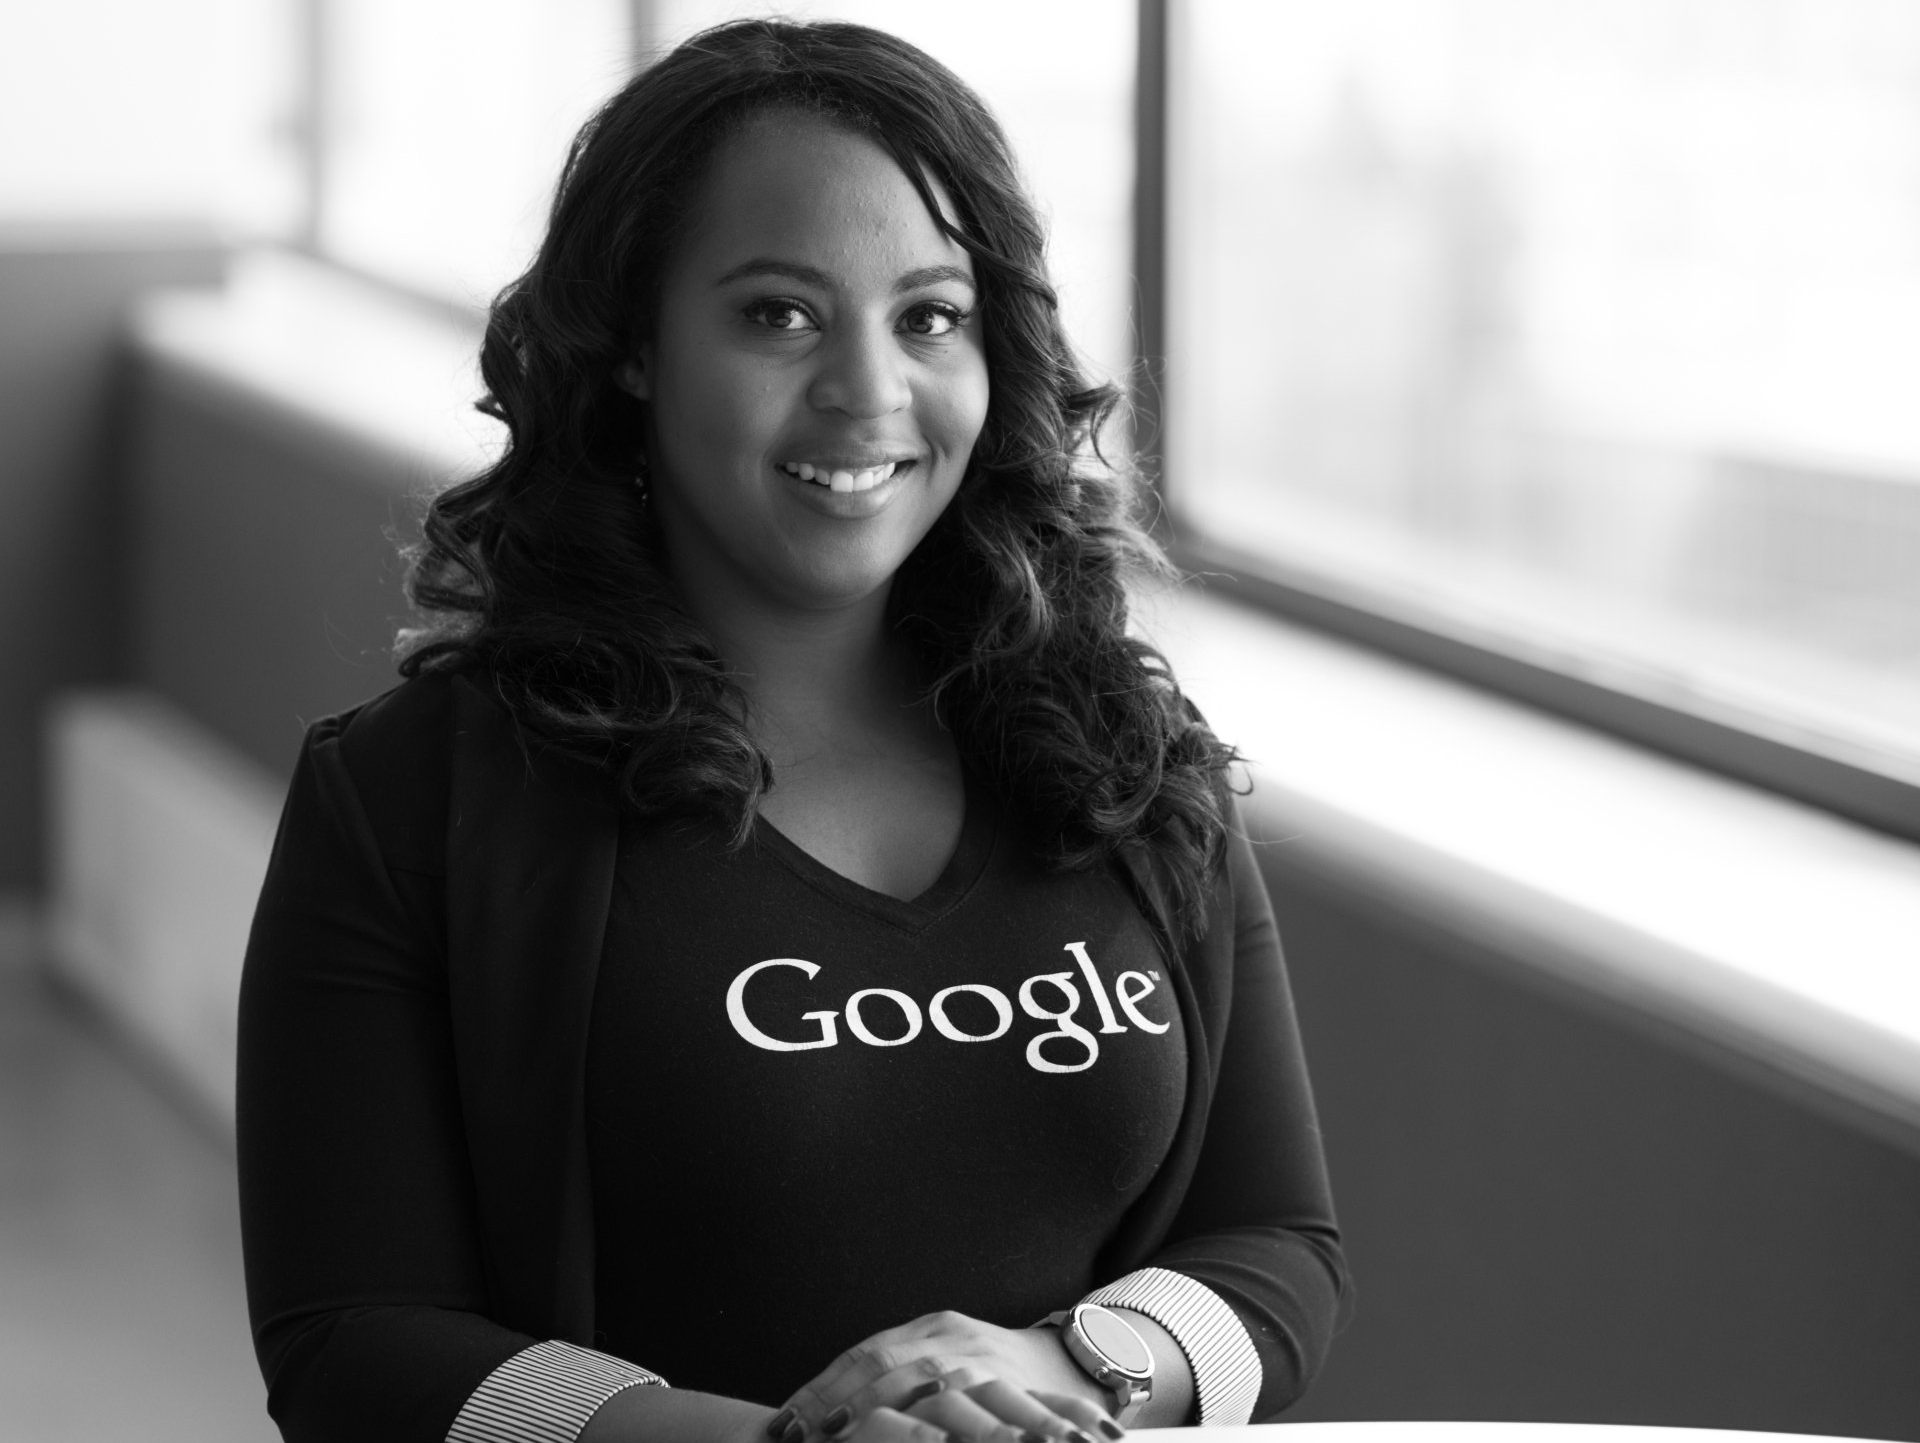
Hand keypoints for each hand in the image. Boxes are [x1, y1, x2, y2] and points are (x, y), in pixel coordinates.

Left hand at [772, 1311, 1120, 1442]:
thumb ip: (903, 1383)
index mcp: (929, 1329)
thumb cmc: (1002, 1377)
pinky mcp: (1004, 1384)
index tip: (782, 1421)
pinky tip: (904, 1437)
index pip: (862, 1354)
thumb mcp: (950, 1367)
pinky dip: (924, 1422)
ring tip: (830, 1438)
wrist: (1076, 1370)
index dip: (819, 1385)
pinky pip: (956, 1403)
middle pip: (877, 1361)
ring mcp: (978, 1358)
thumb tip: (831, 1422)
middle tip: (793, 1434)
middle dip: (830, 1399)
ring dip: (866, 1414)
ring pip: (911, 1381)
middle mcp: (949, 1337)